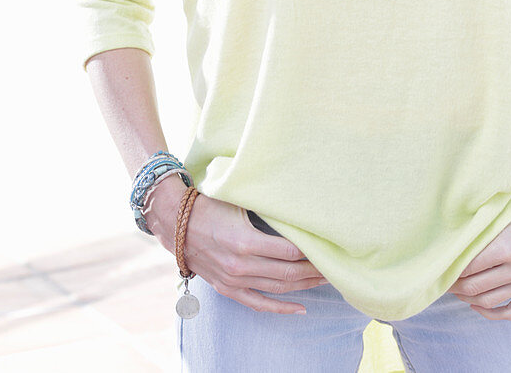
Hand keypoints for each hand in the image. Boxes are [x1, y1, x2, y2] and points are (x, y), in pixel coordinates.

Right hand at [146, 183, 327, 314]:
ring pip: (278, 289)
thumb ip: (265, 207)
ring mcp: (234, 280)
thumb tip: (296, 207)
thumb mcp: (238, 201)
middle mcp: (241, 265)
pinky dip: (281, 309)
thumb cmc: (209, 205)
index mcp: (245, 241)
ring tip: (325, 281)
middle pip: (288, 273)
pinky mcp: (228, 289)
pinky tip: (301, 308)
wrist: (176, 223)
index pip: (290, 251)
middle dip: (314, 271)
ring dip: (304, 287)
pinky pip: (259, 304)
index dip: (312, 252)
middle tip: (334, 266)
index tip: (328, 247)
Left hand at [446, 189, 510, 320]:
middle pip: (474, 286)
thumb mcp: (505, 214)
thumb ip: (483, 227)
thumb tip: (455, 235)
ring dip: (468, 299)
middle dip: (454, 286)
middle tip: (443, 281)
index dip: (450, 270)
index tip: (440, 268)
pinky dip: (492, 313)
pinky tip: (478, 306)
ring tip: (457, 292)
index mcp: (505, 247)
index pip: (467, 267)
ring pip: (489, 300)